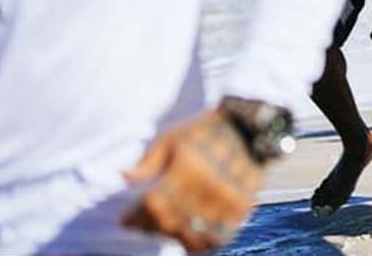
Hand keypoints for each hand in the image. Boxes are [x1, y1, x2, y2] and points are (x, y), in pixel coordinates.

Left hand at [120, 108, 263, 253]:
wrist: (248, 129)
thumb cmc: (204, 132)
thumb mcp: (171, 138)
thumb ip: (148, 162)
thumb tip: (124, 178)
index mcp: (188, 167)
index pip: (155, 204)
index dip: (136, 217)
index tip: (126, 220)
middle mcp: (208, 186)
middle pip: (171, 222)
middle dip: (151, 227)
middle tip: (142, 225)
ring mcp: (227, 199)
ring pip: (194, 234)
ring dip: (175, 237)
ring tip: (167, 231)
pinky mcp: (241, 206)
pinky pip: (219, 236)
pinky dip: (203, 243)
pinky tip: (192, 239)